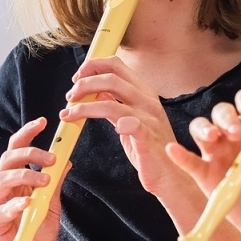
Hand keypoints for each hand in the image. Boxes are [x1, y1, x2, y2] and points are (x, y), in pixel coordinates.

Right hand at [0, 118, 61, 240]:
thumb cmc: (36, 239)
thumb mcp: (52, 208)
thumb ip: (55, 185)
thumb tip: (66, 161)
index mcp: (14, 184)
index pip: (15, 150)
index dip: (26, 134)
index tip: (43, 121)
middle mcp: (1, 192)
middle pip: (7, 160)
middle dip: (29, 152)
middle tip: (51, 156)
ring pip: (1, 181)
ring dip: (24, 176)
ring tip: (44, 180)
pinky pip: (0, 211)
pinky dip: (14, 204)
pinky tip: (28, 202)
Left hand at [62, 55, 185, 193]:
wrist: (171, 175)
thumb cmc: (150, 148)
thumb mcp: (132, 118)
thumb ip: (117, 102)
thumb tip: (97, 90)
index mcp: (143, 92)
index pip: (116, 65)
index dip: (93, 66)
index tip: (77, 77)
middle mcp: (147, 101)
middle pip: (111, 79)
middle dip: (83, 84)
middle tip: (70, 96)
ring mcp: (149, 119)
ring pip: (111, 103)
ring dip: (83, 108)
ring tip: (69, 114)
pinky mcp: (148, 138)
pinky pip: (132, 124)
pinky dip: (119, 123)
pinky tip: (112, 128)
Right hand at [167, 87, 240, 238]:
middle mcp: (232, 136)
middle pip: (221, 114)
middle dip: (226, 118)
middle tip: (235, 131)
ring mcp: (216, 153)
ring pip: (202, 130)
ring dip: (204, 128)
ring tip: (212, 136)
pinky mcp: (204, 174)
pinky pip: (190, 162)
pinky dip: (180, 155)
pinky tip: (173, 150)